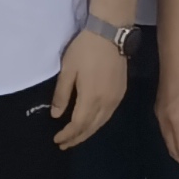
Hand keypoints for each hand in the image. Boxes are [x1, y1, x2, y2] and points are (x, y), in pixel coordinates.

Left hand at [48, 28, 127, 148]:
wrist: (110, 34)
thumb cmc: (85, 50)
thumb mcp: (67, 70)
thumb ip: (62, 94)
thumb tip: (57, 116)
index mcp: (91, 98)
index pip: (78, 124)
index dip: (67, 135)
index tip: (56, 140)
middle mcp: (106, 102)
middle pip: (91, 127)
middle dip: (77, 138)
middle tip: (64, 145)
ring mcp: (116, 98)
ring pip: (101, 123)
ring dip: (88, 132)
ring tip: (75, 138)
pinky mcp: (121, 92)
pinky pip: (108, 115)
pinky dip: (98, 123)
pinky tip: (91, 123)